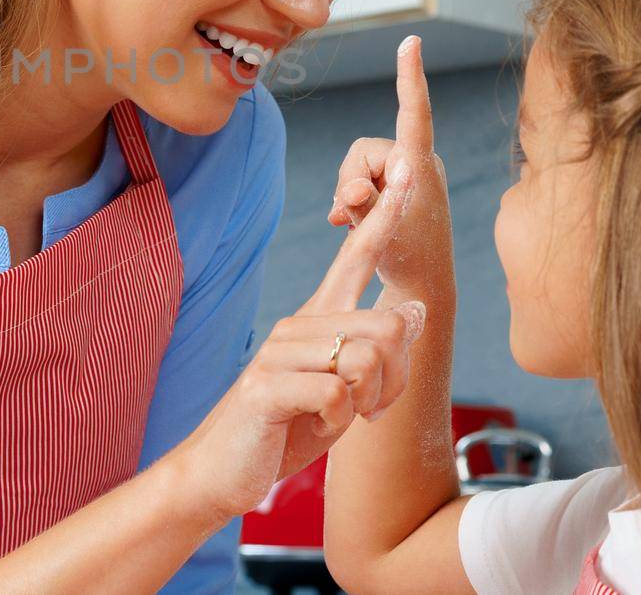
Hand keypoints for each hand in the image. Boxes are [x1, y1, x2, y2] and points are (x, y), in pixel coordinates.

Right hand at [163, 42, 436, 519]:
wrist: (224, 468)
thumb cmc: (287, 427)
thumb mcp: (346, 391)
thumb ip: (379, 353)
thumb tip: (416, 310)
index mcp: (318, 316)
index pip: (357, 254)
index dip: (385, 216)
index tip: (410, 172)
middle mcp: (299, 321)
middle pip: (388, 324)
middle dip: (394, 379)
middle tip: (368, 408)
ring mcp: (279, 349)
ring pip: (368, 358)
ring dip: (367, 401)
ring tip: (340, 417)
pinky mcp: (267, 383)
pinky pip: (337, 391)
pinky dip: (338, 419)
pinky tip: (313, 424)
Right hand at [326, 35, 451, 296]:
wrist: (422, 287)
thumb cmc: (406, 262)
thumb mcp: (378, 236)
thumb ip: (361, 206)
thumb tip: (351, 189)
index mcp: (420, 167)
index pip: (414, 113)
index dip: (409, 76)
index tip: (411, 41)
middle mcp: (417, 162)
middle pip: (362, 150)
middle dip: (348, 181)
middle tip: (348, 216)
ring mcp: (409, 172)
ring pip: (358, 165)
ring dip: (350, 195)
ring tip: (356, 224)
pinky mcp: (400, 182)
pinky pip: (363, 177)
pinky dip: (353, 199)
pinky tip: (350, 222)